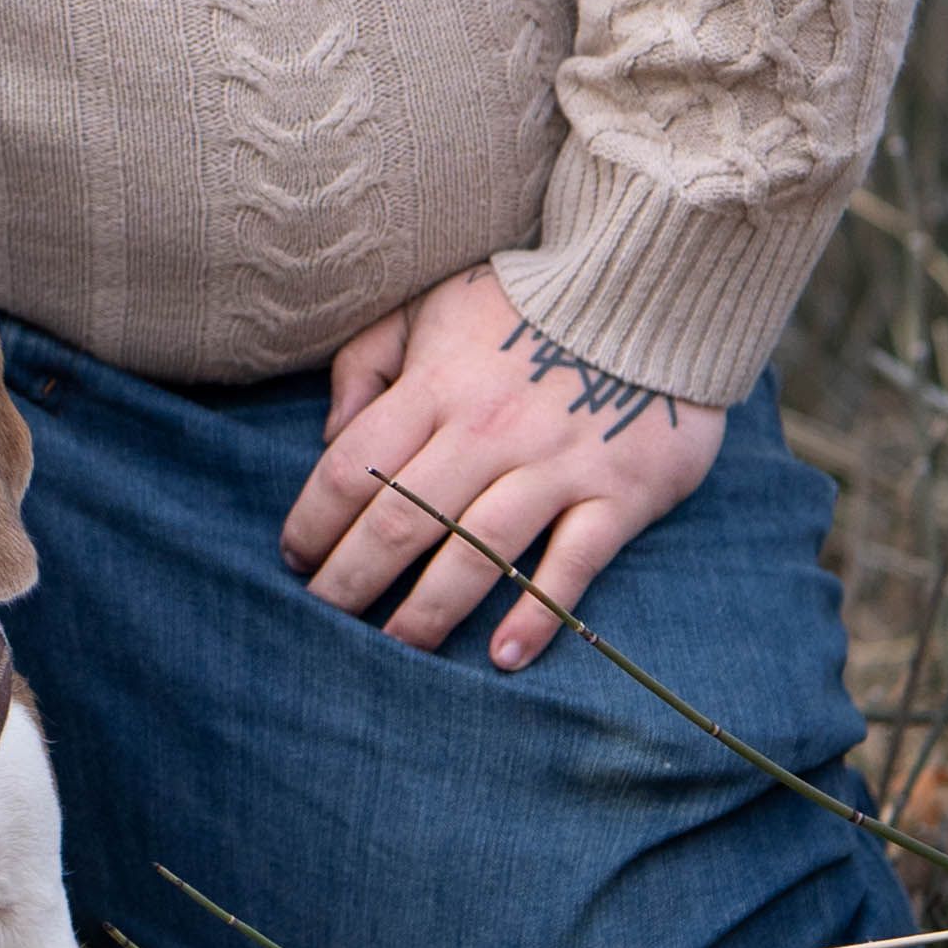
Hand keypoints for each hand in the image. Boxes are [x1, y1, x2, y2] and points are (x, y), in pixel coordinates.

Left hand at [279, 267, 725, 670]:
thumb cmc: (526, 302)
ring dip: (428, 612)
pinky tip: (503, 658)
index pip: (354, 467)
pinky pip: (572, 565)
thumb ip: (368, 361)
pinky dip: (537, 615)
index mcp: (436, 385)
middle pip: (402, 520)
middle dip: (352, 580)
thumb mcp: (431, 305)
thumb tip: (330, 434)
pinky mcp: (618, 493)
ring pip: (476, 552)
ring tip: (395, 651)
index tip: (295, 559)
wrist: (652, 289)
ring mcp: (554, 465)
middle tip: (325, 622)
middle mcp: (487, 430)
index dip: (314, 521)